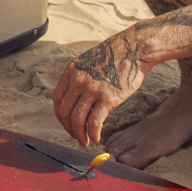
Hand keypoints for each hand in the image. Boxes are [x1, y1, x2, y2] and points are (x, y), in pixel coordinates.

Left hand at [52, 27, 145, 145]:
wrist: (134, 49)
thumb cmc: (115, 56)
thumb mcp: (88, 62)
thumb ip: (79, 78)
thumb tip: (75, 99)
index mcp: (72, 71)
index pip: (57, 99)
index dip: (60, 115)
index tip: (67, 123)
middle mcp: (79, 80)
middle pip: (65, 112)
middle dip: (68, 128)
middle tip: (76, 136)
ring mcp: (92, 89)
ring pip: (77, 120)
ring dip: (79, 135)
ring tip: (85, 141)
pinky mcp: (108, 98)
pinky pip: (94, 122)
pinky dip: (93, 134)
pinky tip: (96, 138)